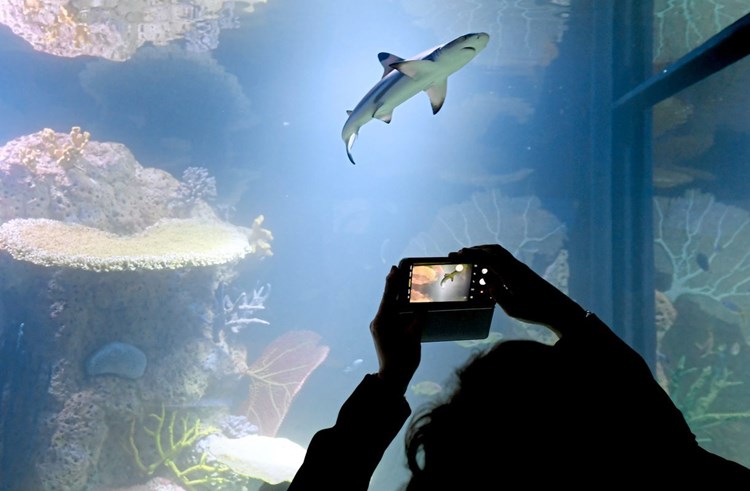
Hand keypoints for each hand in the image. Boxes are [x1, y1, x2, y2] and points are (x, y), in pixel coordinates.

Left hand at [370, 266, 422, 393]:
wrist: (393, 377)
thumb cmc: (403, 358)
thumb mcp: (414, 336)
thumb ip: (418, 319)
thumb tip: (422, 307)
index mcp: (382, 321)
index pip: (388, 297)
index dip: (392, 282)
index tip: (394, 268)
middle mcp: (377, 322)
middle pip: (388, 300)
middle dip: (395, 287)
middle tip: (402, 272)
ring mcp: (379, 327)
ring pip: (389, 308)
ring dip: (398, 298)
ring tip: (407, 286)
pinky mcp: (382, 332)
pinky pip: (391, 316)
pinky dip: (398, 309)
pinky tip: (407, 305)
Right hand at [450, 244, 585, 336]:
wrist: (559, 310)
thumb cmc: (536, 310)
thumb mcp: (513, 308)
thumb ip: (499, 295)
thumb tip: (489, 284)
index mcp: (511, 273)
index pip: (486, 258)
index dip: (470, 255)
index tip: (456, 254)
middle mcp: (516, 267)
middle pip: (493, 250)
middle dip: (476, 250)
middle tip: (461, 253)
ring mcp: (521, 269)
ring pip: (500, 254)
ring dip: (485, 253)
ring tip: (472, 259)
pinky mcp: (525, 273)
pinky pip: (506, 262)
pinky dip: (494, 260)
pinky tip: (488, 271)